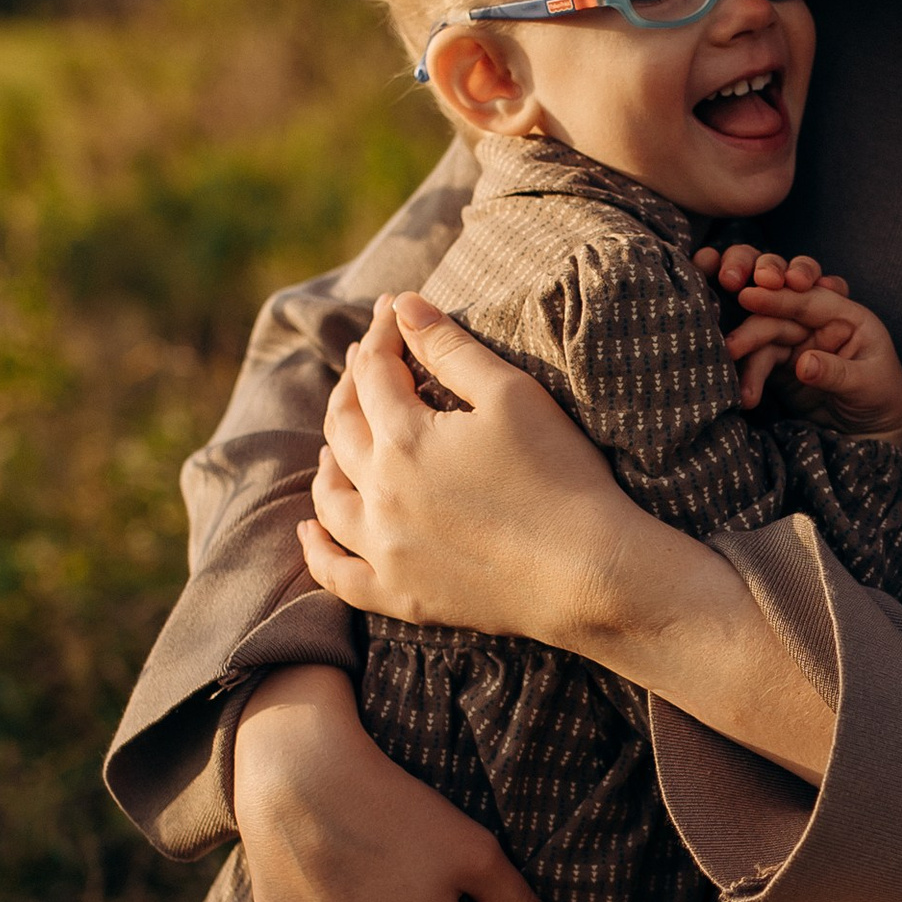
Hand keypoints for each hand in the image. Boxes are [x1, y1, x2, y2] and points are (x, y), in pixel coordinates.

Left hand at [303, 289, 836, 784]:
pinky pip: (336, 574)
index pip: (374, 371)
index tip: (391, 311)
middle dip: (350, 387)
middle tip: (366, 366)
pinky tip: (310, 532)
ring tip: (332, 446)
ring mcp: (384, 549)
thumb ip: (450, 348)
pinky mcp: (400, 595)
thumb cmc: (560, 476)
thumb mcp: (511, 395)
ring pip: (329, 499)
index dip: (382, 334)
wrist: (590, 574)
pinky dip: (316, 551)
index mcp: (404, 437)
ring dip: (326, 463)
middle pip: (342, 429)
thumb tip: (403, 306)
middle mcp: (379, 492)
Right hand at [695, 243, 901, 443]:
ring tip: (741, 392)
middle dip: (752, 331)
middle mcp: (819, 325)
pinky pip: (759, 364)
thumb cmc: (883, 401)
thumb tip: (803, 364)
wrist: (876, 435)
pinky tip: (746, 398)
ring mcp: (799, 345)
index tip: (748, 295)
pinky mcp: (783, 368)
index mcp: (846, 316)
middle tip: (730, 348)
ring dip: (746, 361)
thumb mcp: (868, 386)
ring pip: (763, 340)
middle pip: (778, 316)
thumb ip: (837, 373)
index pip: (809, 300)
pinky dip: (749, 379)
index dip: (779, 297)